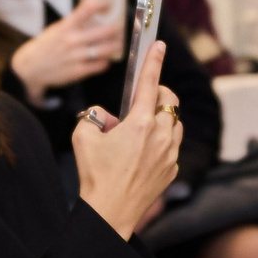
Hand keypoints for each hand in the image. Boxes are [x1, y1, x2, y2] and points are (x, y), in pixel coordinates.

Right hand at [9, 0, 120, 91]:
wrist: (30, 67)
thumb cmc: (46, 45)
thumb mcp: (57, 28)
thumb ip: (75, 22)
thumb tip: (96, 15)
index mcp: (66, 26)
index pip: (87, 9)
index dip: (101, 4)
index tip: (108, 5)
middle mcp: (73, 40)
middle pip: (105, 31)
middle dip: (117, 29)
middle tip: (120, 28)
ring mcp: (76, 56)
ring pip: (107, 49)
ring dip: (115, 45)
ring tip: (117, 43)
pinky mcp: (78, 71)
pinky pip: (101, 65)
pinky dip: (106, 61)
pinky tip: (105, 59)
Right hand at [71, 40, 180, 239]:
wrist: (110, 213)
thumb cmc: (94, 174)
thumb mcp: (82, 137)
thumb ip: (94, 115)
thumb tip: (107, 115)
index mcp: (139, 124)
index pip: (149, 83)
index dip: (154, 60)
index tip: (159, 45)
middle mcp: (160, 136)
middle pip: (168, 101)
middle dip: (158, 92)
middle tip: (143, 97)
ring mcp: (170, 154)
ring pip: (175, 123)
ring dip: (162, 118)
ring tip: (141, 128)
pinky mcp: (172, 169)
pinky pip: (173, 146)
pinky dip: (162, 141)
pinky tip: (143, 152)